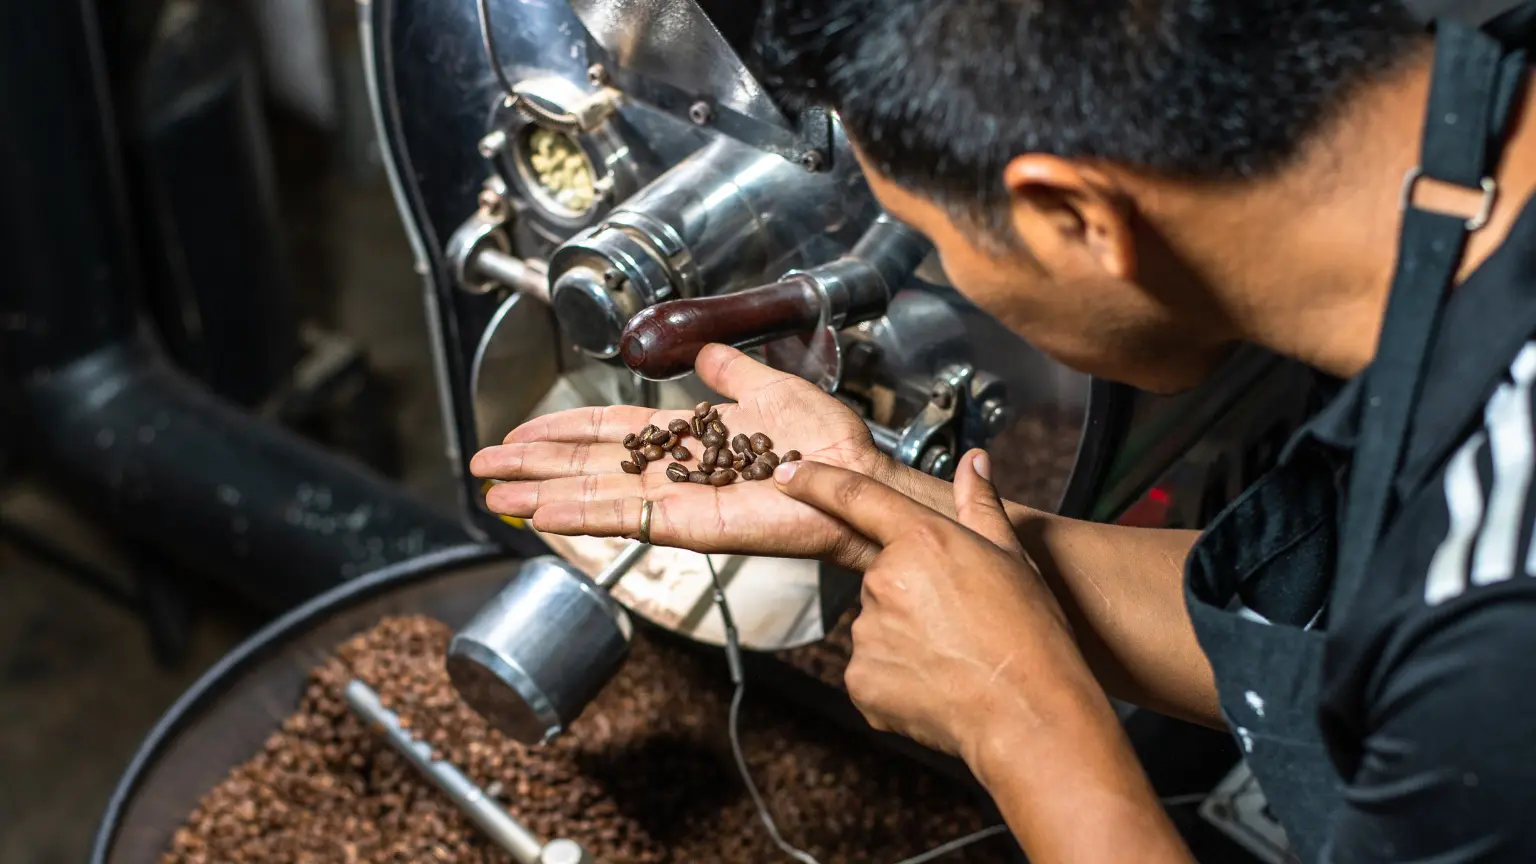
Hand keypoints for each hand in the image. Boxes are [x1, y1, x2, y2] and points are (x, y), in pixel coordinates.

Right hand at [470, 344, 896, 568]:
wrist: (856, 472)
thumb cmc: (827, 440)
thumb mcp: (768, 387)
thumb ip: (731, 373)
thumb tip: (707, 353)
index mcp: (687, 439)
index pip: (609, 435)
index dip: (563, 432)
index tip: (519, 432)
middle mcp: (674, 473)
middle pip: (588, 467)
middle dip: (534, 465)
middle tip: (483, 466)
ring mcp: (677, 502)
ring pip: (596, 496)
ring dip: (542, 493)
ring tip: (496, 495)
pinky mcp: (692, 524)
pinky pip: (629, 519)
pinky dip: (583, 515)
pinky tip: (543, 512)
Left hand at [772, 449, 1106, 767]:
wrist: (1028, 713)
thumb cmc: (1029, 634)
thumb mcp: (1012, 558)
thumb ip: (981, 506)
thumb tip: (974, 462)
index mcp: (921, 541)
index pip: (855, 497)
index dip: (816, 481)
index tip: (787, 473)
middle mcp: (884, 580)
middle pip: (882, 578)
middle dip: (912, 594)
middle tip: (959, 620)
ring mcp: (867, 633)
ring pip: (877, 626)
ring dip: (905, 637)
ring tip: (955, 656)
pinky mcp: (860, 680)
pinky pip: (871, 668)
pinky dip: (897, 677)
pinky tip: (936, 684)